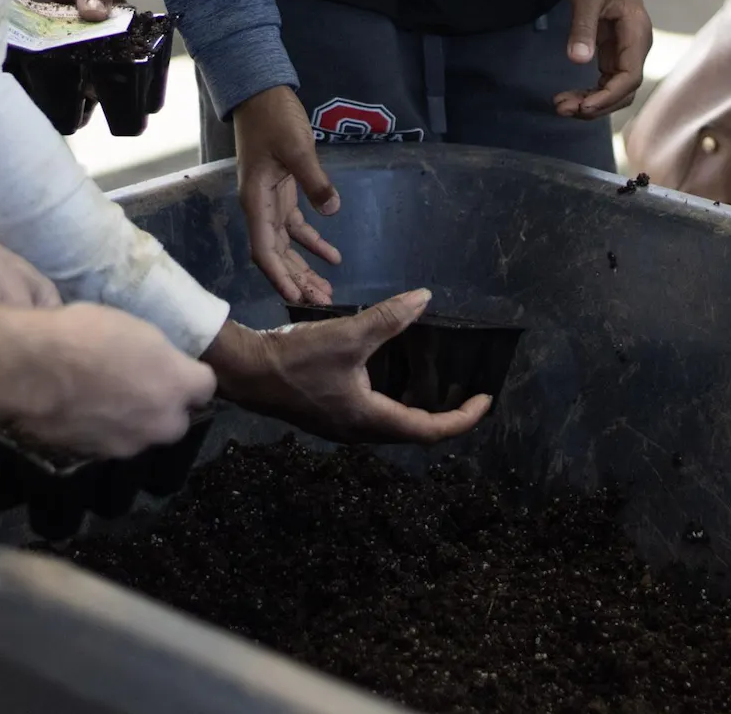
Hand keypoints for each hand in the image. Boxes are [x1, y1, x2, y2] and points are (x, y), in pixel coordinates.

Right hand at [15, 303, 216, 456]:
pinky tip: (81, 410)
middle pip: (177, 420)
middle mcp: (161, 422)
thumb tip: (159, 366)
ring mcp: (129, 444)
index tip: (172, 367)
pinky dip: (102, 430)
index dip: (188, 376)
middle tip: (138, 386)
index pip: (205, 386)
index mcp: (178, 385)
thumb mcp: (136, 329)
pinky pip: (110, 442)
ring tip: (103, 398)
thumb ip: (159, 356)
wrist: (32, 369)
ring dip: (133, 421)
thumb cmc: (86, 335)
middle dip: (163, 407)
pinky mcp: (96, 456)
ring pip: (142, 435)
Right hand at [201, 289, 491, 442]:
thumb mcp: (347, 336)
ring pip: (393, 424)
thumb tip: (424, 299)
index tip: (485, 400)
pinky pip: (375, 414)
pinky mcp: (331, 415)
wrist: (246, 372)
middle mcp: (361, 431)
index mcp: (371, 420)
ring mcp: (344, 426)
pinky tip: (394, 373)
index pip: (430, 430)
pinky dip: (395, 399)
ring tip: (439, 381)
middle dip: (445, 413)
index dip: (463, 418)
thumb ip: (388, 318)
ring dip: (419, 406)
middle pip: (414, 431)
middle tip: (466, 390)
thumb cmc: (296, 359)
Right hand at [232, 86, 341, 303]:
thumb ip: (314, 180)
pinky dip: (313, 243)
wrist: (260, 93)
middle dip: (297, 280)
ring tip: (327, 291)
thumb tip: (332, 211)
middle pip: (276, 254)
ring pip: (286, 245)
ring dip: (304, 267)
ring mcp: (269, 202)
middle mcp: (259, 207)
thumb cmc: (273, 118)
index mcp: (256, 201)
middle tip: (322, 303)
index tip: (295, 298)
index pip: (265, 250)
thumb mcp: (297, 147)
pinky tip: (333, 257)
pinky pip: (296, 226)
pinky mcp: (281, 193)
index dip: (279, 277)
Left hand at [555, 0, 652, 118]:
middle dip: (596, 105)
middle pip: (623, 90)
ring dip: (591, 102)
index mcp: (636, 32)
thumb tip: (578, 60)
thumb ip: (583, 27)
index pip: (629, 78)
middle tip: (561, 108)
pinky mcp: (612, 47)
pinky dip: (589, 91)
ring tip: (561, 106)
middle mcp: (635, 44)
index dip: (607, 98)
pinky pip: (605, 79)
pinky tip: (569, 96)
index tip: (582, 107)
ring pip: (614, 88)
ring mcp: (624, 47)